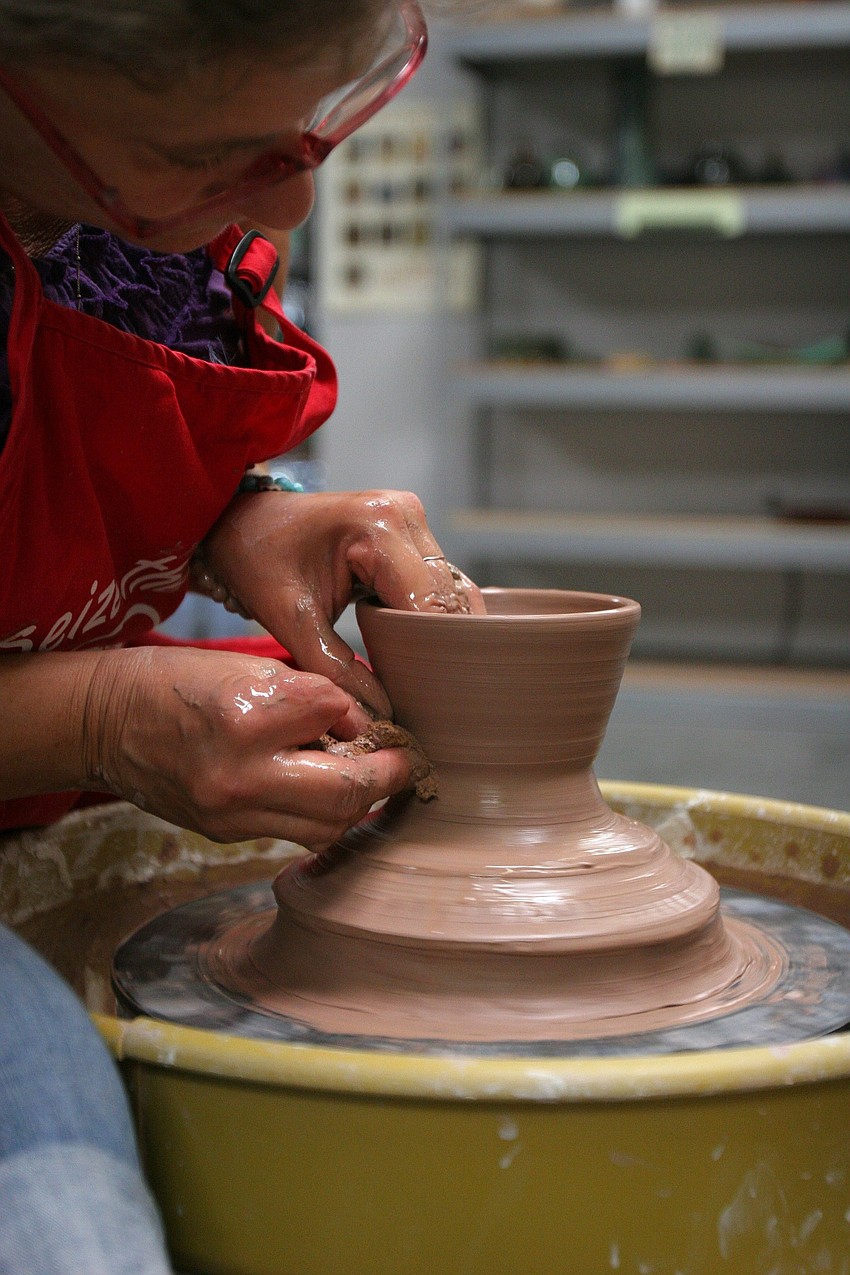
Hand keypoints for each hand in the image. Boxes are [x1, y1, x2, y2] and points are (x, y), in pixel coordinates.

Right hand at [82, 645, 416, 846]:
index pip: (336, 713)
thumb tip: (363, 723)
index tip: (361, 710)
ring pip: (329, 827)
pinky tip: (322, 792)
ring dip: (359, 803)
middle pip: (348, 792)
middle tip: (405, 761)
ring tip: (365, 778)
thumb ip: (307, 694)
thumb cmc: (172, 681)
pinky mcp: (225, 834)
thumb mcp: (246, 667)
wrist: (101, 722)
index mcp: (247, 717)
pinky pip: (295, 834)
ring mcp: (232, 813)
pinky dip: (320, 815)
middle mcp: (242, 774)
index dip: (356, 710)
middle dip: (387, 775)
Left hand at [200, 489, 484, 714]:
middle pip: (450, 596)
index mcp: (377, 526)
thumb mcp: (291, 621)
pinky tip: (420, 648)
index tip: (427, 697)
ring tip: (427, 676)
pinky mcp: (410, 531)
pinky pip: (437, 582)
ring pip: (452, 590)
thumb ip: (335, 671)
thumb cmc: (256, 560)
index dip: (433, 652)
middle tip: (430, 696)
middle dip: (442, 646)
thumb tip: (379, 715)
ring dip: (442, 632)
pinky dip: (431, 616)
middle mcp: (405, 514)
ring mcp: (411, 518)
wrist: (242, 522)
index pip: (430, 603)